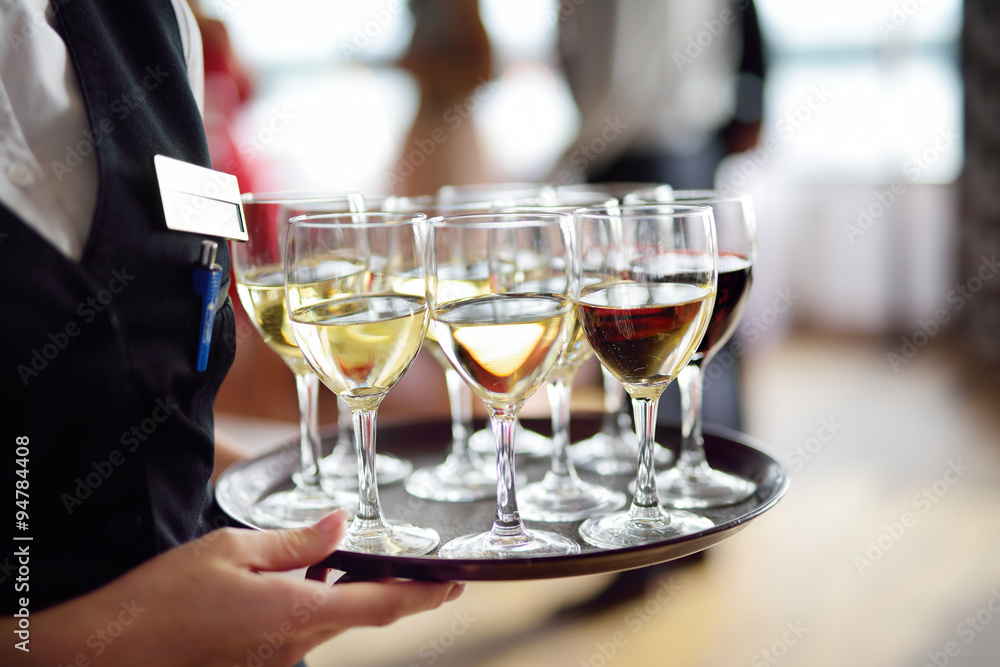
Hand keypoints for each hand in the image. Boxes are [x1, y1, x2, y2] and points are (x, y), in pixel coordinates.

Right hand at [12, 511, 462, 666]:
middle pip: (358, 615)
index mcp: (298, 614)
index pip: (383, 606)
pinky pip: (296, 635)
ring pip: (326, 624)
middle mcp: (294, 648)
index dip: (426, 595)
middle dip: (385, 589)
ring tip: (337, 563)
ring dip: (340, 596)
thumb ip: (295, 540)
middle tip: (403, 565)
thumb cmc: (163, 599)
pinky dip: (307, 607)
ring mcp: (274, 664)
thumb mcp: (232, 550)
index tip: (456, 585)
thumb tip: (340, 525)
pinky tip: (289, 584)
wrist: (106, 653)